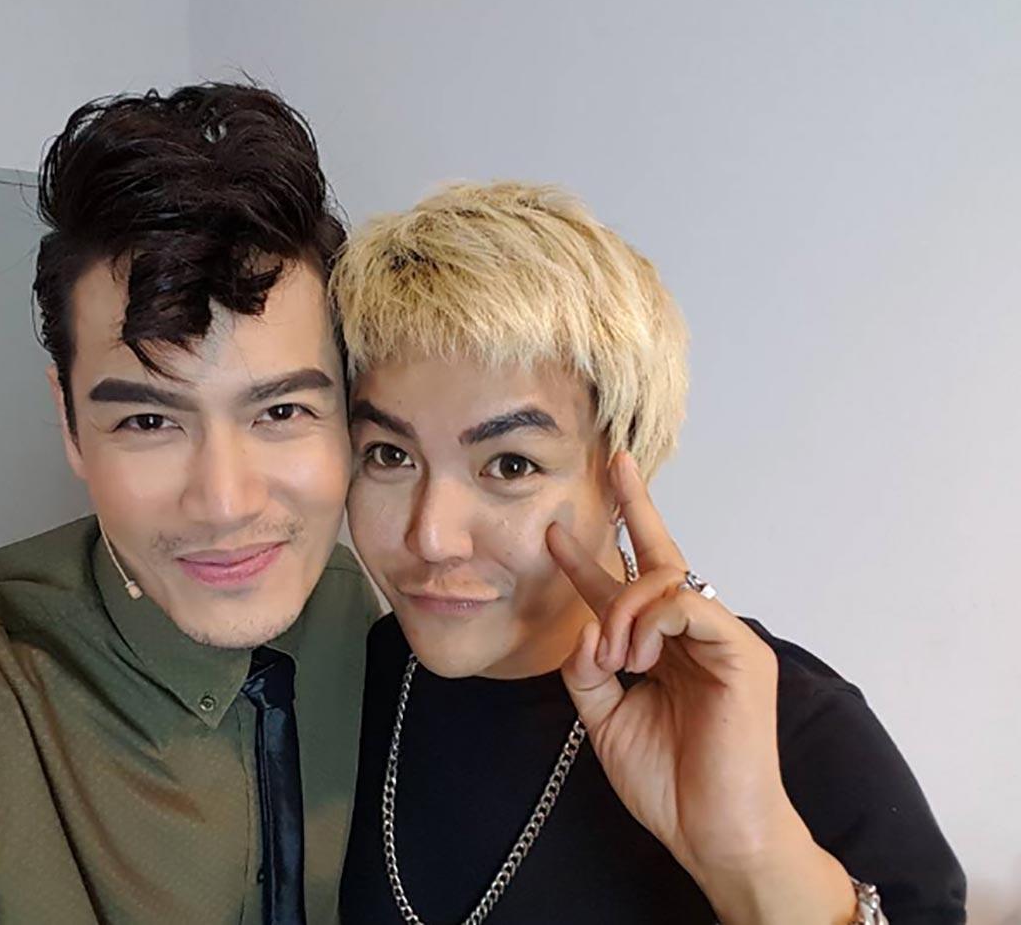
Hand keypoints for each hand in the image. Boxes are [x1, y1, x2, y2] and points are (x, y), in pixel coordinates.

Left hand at [546, 452, 854, 923]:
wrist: (712, 834)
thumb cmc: (668, 783)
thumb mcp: (604, 717)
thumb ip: (588, 666)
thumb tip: (584, 625)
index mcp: (662, 651)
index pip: (626, 590)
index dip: (589, 559)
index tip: (554, 529)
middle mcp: (693, 637)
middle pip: (662, 559)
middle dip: (636, 508)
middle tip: (613, 464)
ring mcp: (722, 641)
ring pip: (668, 580)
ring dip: (625, 607)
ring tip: (615, 657)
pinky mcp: (743, 653)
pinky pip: (691, 605)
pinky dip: (652, 621)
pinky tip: (637, 655)